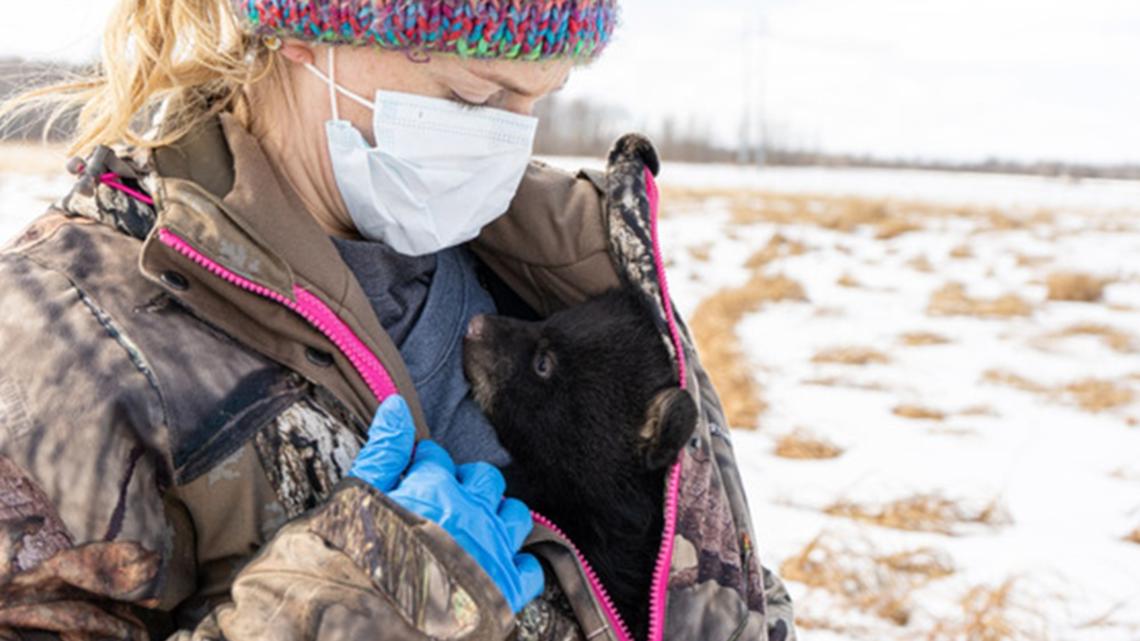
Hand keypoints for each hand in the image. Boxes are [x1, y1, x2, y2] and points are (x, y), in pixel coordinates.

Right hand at [348, 395, 543, 612]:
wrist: (372, 622)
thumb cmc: (356, 559)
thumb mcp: (358, 498)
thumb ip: (382, 450)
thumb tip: (397, 403)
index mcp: (434, 486)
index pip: (436, 457)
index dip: (423, 465)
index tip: (414, 476)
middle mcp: (471, 511)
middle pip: (485, 480)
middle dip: (467, 485)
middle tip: (445, 503)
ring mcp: (493, 548)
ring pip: (515, 515)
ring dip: (500, 517)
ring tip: (478, 529)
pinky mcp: (507, 589)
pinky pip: (530, 569)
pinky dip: (519, 566)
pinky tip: (499, 568)